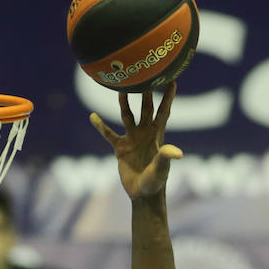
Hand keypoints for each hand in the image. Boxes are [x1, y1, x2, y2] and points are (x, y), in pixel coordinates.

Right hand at [89, 84, 182, 198]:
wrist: (143, 194)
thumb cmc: (156, 182)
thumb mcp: (161, 170)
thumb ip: (166, 158)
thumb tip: (176, 152)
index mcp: (157, 135)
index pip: (164, 111)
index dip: (168, 97)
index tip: (172, 79)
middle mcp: (145, 133)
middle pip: (146, 108)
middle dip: (146, 92)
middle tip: (143, 74)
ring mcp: (132, 139)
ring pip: (127, 115)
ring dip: (124, 102)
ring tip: (120, 88)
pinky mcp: (120, 148)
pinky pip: (109, 134)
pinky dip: (100, 125)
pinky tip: (92, 116)